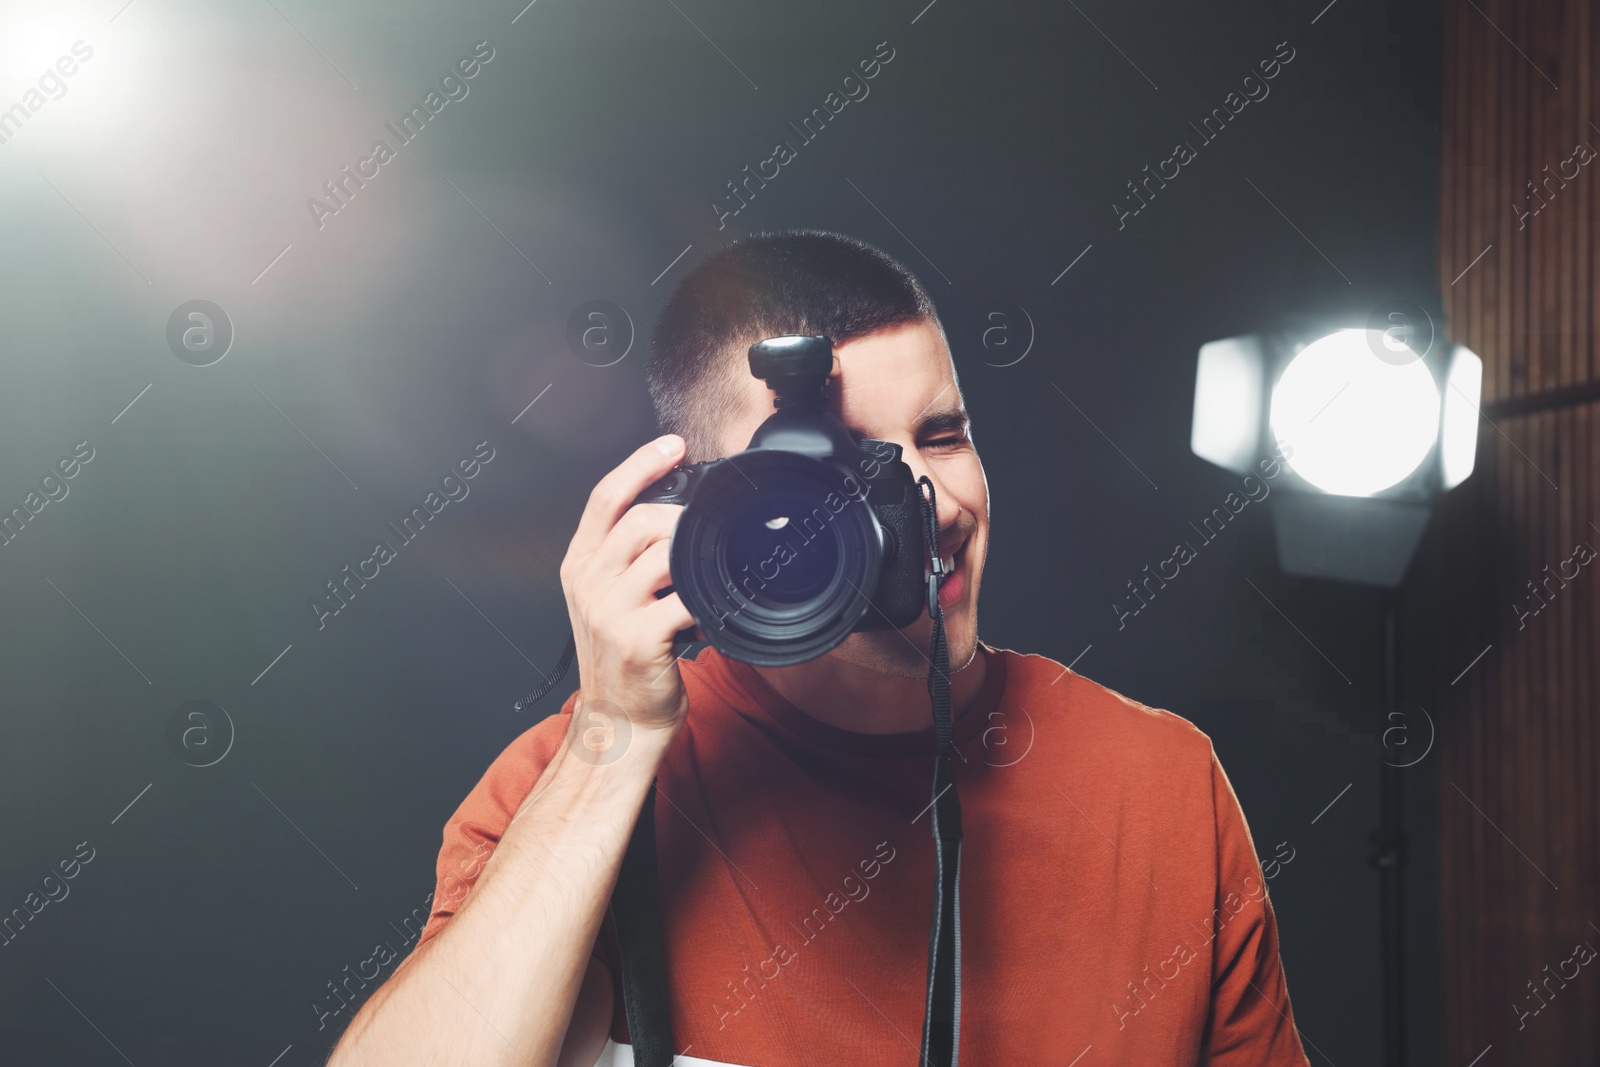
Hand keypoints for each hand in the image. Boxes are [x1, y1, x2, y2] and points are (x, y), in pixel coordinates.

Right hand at [558, 434, 695, 739]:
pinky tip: (717, 606)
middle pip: (640, 519)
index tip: (674, 445)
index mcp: (579, 565)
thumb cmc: (624, 662)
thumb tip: (676, 520)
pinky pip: (685, 600)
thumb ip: (628, 559)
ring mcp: (609, 610)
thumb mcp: (608, 600)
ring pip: (664, 553)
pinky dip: (709, 599)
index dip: (641, 463)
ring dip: (696, 557)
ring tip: (708, 573)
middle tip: (704, 532)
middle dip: (681, 517)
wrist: (620, 725)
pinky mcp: (637, 638)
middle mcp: (588, 583)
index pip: (604, 497)